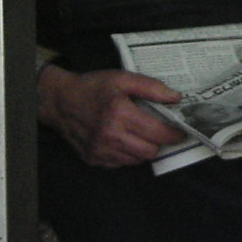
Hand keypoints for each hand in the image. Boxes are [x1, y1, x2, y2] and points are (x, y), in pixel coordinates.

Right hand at [37, 64, 184, 167]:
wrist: (60, 101)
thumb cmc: (92, 87)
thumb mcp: (122, 78)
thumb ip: (151, 87)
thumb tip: (175, 98)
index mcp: (119, 113)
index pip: (157, 133)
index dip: (174, 134)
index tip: (181, 131)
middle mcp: (110, 135)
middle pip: (150, 151)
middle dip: (159, 142)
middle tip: (159, 131)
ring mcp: (101, 150)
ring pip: (137, 160)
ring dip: (143, 148)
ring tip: (139, 133)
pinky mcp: (94, 159)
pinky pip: (121, 163)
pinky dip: (128, 154)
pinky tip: (123, 139)